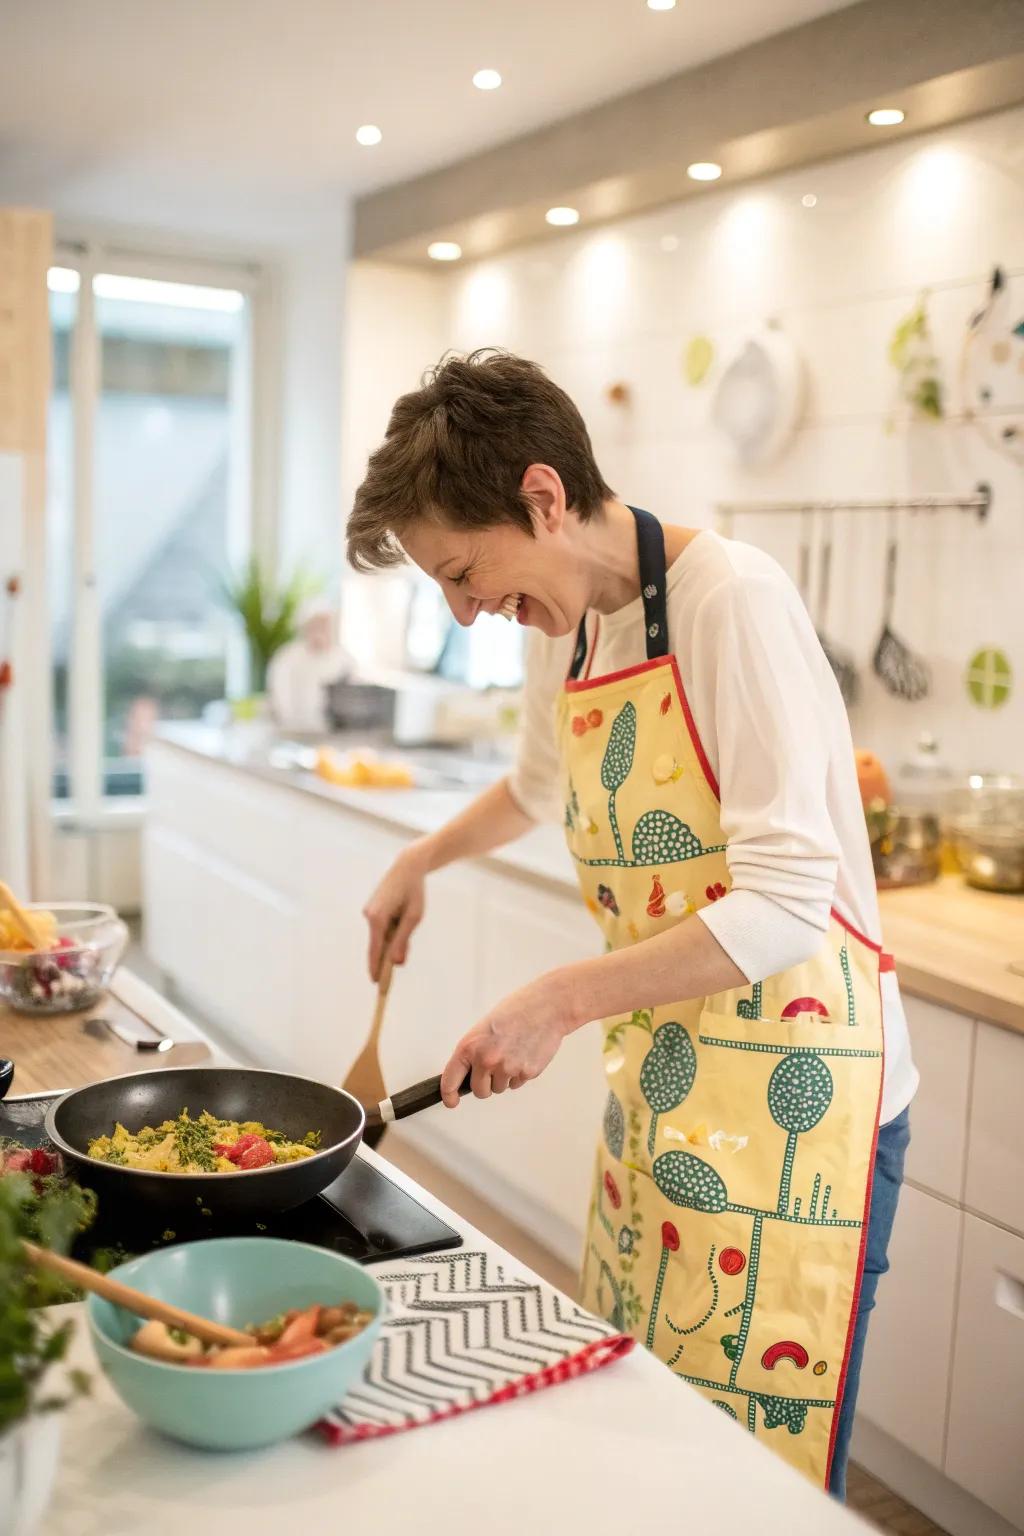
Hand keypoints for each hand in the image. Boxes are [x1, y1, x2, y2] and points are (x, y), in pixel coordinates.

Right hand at [363, 844, 428, 980]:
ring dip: (393, 939)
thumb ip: (403, 940)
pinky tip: (403, 915)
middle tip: (389, 978)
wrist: (407, 866)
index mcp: (378, 918)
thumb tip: (396, 963)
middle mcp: (369, 915)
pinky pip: (382, 927)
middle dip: (386, 959)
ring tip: (408, 917)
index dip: (376, 969)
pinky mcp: (372, 909)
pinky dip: (391, 930)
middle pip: (378, 945)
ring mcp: (369, 912)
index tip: (377, 985)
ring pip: (381, 936)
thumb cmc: (414, 891)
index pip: (376, 951)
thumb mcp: (414, 917)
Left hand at [439, 970, 577, 1105]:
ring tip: (513, 1053)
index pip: (451, 1079)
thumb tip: (470, 1074)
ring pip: (499, 1088)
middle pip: (479, 1091)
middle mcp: (486, 1060)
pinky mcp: (526, 1073)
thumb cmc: (516, 1012)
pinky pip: (516, 1084)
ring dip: (504, 1078)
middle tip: (495, 1066)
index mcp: (470, 1046)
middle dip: (485, 1084)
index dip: (449, 1095)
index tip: (451, 1101)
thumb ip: (474, 1052)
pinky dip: (519, 1074)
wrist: (545, 1008)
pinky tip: (524, 1054)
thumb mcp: (484, 1028)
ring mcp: (507, 1068)